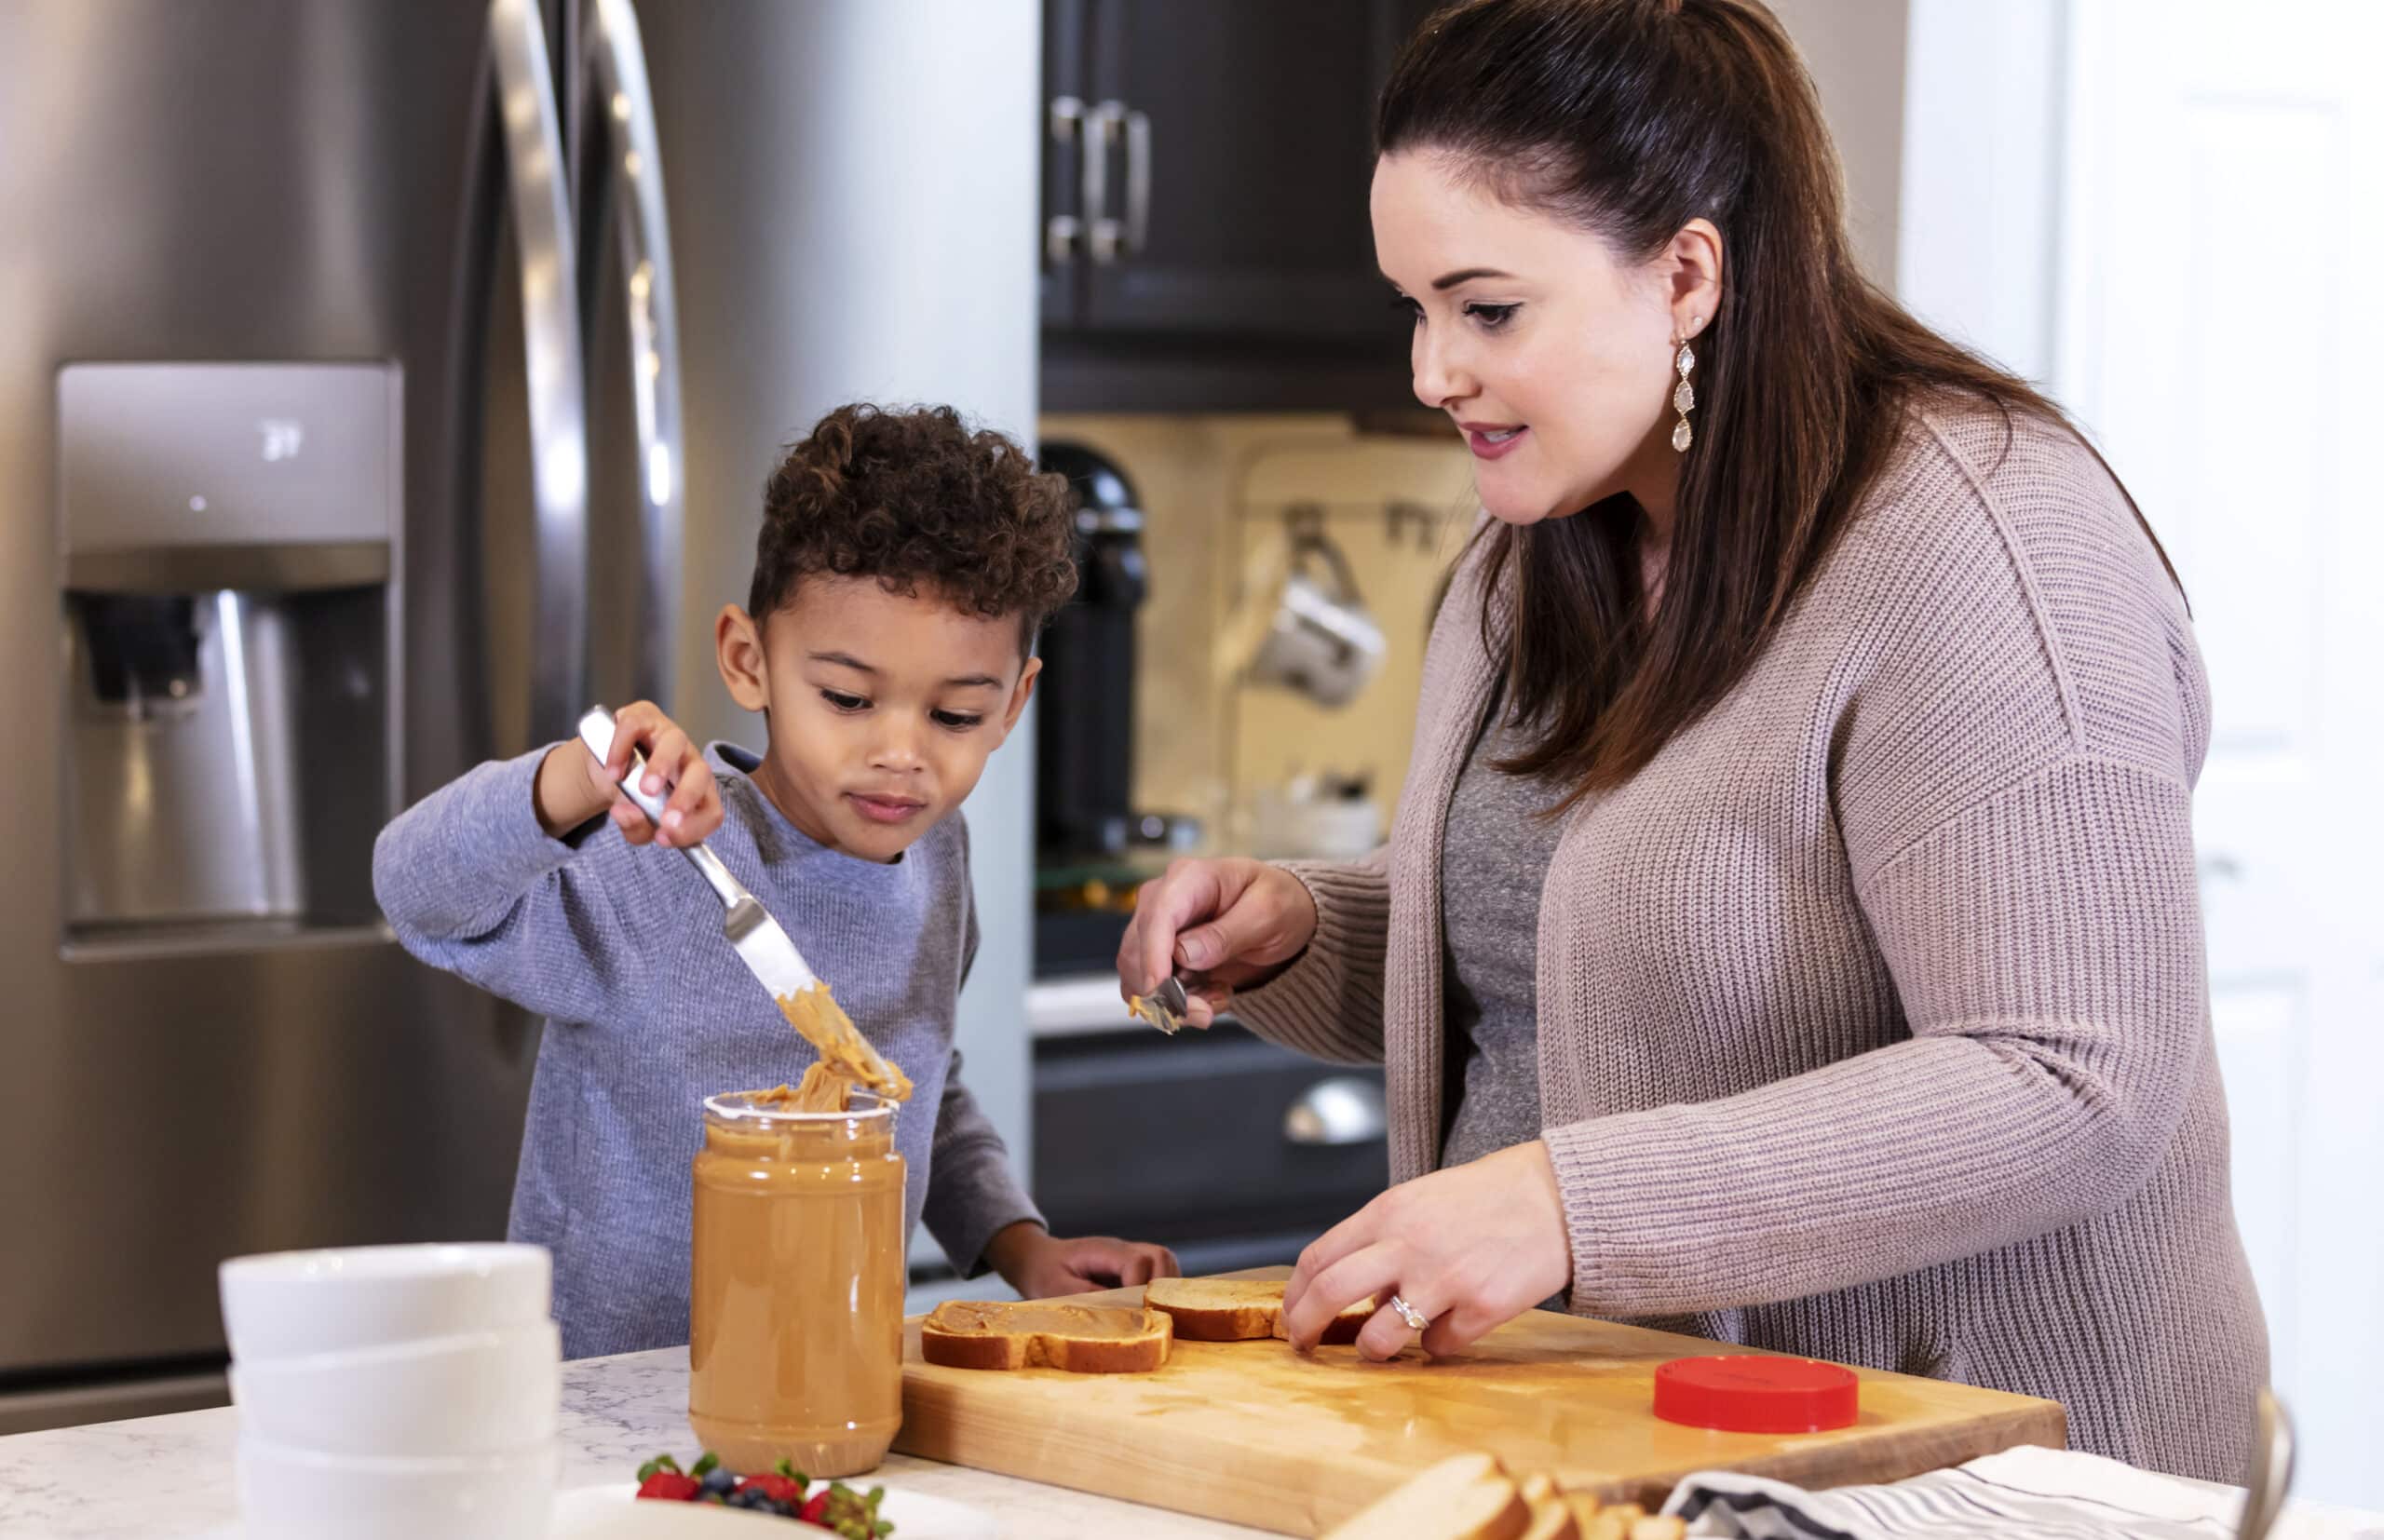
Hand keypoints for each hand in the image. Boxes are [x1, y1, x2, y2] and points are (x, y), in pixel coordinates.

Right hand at [533, 699, 721, 847]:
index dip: (693, 828)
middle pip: (701, 775)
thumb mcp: (636, 820)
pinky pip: (635, 726)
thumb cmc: (634, 795)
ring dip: (661, 766)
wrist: (612, 766)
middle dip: (686, 798)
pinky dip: (622, 748)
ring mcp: (668, 736)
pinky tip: (612, 770)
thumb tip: (628, 813)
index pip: (711, 812)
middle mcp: (689, 762)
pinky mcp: (644, 718)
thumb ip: (636, 827)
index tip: (664, 837)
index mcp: (698, 793)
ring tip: (643, 790)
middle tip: (666, 820)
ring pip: (675, 742)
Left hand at [983, 1222, 1181, 1299]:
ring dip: (1166, 1290)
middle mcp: (1123, 1250)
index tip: (1132, 1313)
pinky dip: (1161, 1292)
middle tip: (1152, 1315)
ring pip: (1166, 1263)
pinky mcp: (1133, 1268)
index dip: (1139, 1289)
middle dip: (1163, 1288)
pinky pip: (1160, 1274)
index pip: (1136, 1262)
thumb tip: (1120, 1313)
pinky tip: (1150, 1311)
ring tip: (1154, 1315)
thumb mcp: (1055, 1289)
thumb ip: (1087, 1298)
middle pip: (1161, 1256)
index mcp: (1103, 1251)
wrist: (1038, 1258)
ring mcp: (1130, 1257)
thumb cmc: (1044, 1273)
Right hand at [1115, 857, 1318, 1028]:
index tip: (1159, 988)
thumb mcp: (1268, 913)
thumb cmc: (1277, 902)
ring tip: (1221, 996)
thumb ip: (1227, 933)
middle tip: (1205, 1012)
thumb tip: (1183, 954)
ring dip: (1177, 1002)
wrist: (1283, 917)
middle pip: (1137, 952)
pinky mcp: (1160, 959)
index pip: (1158, 915)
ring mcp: (1157, 931)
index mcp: (1189, 878)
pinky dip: (1182, 1005)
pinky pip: (1154, 992)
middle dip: (1166, 991)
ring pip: (1139, 978)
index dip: (1152, 954)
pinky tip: (1214, 995)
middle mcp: (1162, 901)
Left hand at [1280, 1140, 1571, 1360]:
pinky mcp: (1481, 1308)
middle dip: (1305, 1327)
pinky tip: (1451, 1325)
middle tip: (1302, 1346)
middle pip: (1331, 1294)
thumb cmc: (1484, 1200)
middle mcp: (1408, 1244)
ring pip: (1379, 1337)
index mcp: (1388, 1213)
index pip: (1319, 1258)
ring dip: (1372, 1349)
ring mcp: (1445, 1279)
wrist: (1554, 1198)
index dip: (1295, 1295)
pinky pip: (1438, 1347)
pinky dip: (1437, 1344)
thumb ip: (1381, 1237)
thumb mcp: (1420, 1200)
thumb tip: (1345, 1287)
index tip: (1291, 1315)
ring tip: (1382, 1345)